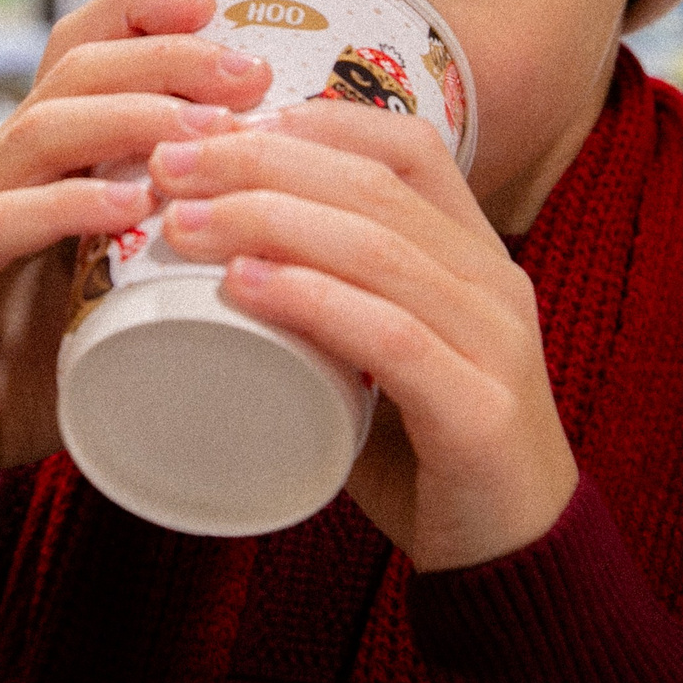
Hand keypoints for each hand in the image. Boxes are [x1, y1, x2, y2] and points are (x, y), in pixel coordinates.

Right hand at [0, 0, 273, 502]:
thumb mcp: (119, 301)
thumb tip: (284, 217)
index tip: (218, 9)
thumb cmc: (36, 382)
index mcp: (30, 166)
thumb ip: (172, 251)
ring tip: (209, 130)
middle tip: (247, 72)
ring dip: (130, 119)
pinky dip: (67, 205)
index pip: (77, 53)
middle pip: (69, 74)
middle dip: (162, 58)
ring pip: (39, 132)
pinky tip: (129, 204)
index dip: (138, 14)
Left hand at [147, 102, 577, 571]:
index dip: (312, 121)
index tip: (218, 127)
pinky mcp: (479, 414)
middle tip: (170, 166)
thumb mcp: (380, 355)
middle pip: (374, 186)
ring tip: (182, 224)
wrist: (513, 561)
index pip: (405, 147)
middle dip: (262, 162)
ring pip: (379, 249)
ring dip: (269, 222)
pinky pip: (392, 338)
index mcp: (476, 254)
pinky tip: (249, 287)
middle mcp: (493, 282)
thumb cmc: (425, 452)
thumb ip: (327, 304)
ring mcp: (495, 344)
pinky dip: (314, 301)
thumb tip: (210, 255)